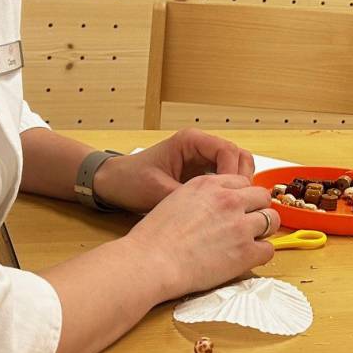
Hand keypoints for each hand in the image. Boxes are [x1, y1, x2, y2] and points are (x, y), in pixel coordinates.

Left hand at [94, 128, 254, 212]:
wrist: (112, 183)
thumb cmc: (130, 180)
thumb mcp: (157, 191)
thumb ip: (186, 198)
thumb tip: (211, 211)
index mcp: (190, 141)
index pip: (227, 150)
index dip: (233, 173)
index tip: (231, 194)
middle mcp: (199, 147)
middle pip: (238, 157)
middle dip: (241, 179)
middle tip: (237, 202)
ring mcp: (201, 159)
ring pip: (235, 168)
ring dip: (237, 186)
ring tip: (231, 207)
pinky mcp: (200, 174)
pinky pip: (223, 179)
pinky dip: (228, 192)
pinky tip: (222, 208)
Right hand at [121, 174, 274, 303]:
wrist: (151, 261)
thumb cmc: (154, 237)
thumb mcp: (175, 200)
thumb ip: (201, 198)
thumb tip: (213, 208)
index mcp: (209, 184)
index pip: (243, 182)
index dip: (242, 197)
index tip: (238, 208)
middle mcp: (229, 200)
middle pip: (262, 197)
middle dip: (257, 209)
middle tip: (247, 224)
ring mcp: (240, 225)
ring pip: (271, 220)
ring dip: (262, 230)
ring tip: (248, 241)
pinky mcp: (245, 251)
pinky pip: (269, 249)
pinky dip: (261, 253)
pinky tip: (246, 257)